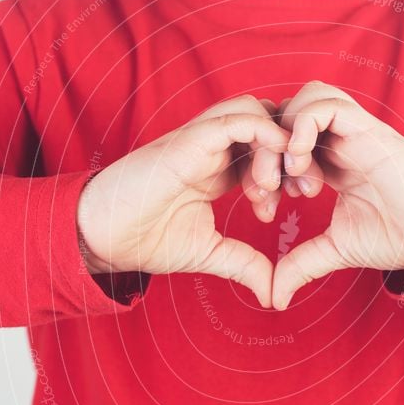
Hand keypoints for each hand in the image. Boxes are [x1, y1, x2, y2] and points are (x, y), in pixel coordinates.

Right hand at [76, 95, 289, 307]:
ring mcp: (201, 140)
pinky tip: (267, 178)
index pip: (266, 150)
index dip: (288, 170)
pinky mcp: (191, 139)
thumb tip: (274, 293)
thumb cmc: (146, 240)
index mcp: (217, 169)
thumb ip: (244, 264)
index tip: (293, 202)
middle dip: (293, 152)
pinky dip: (264, 136)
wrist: (102, 237)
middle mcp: (212, 148)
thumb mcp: (209, 253)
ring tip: (273, 188)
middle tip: (301, 190)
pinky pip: (238, 118)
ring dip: (278, 144)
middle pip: (267, 123)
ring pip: (256, 111)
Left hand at [272, 81, 403, 310]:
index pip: (282, 145)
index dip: (264, 172)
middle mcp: (339, 141)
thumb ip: (302, 264)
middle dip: (266, 151)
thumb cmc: (396, 237)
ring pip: (304, 99)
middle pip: (286, 116)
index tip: (267, 210)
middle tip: (269, 192)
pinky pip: (325, 103)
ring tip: (292, 176)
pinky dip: (304, 126)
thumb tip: (274, 297)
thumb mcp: (336, 249)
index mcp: (330, 163)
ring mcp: (353, 132)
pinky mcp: (368, 129)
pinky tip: (302, 164)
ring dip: (286, 135)